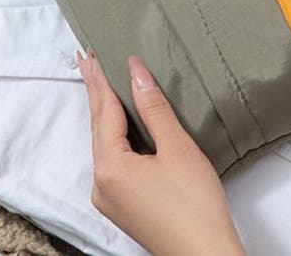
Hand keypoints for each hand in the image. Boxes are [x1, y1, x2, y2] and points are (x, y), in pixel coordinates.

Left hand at [78, 51, 245, 255]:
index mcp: (110, 167)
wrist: (203, 252)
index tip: (92, 55)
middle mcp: (101, 184)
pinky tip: (121, 124)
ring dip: (105, 113)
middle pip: (99, 127)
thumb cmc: (194, 204)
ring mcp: (110, 197)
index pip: (105, 112)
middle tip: (86, 62)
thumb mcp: (177, 147)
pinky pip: (113, 160)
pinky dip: (115, 135)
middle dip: (95, 92)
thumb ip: (154, 109)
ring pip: (105, 144)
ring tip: (101, 85)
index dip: (101, 80)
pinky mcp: (123, 205)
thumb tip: (137, 75)